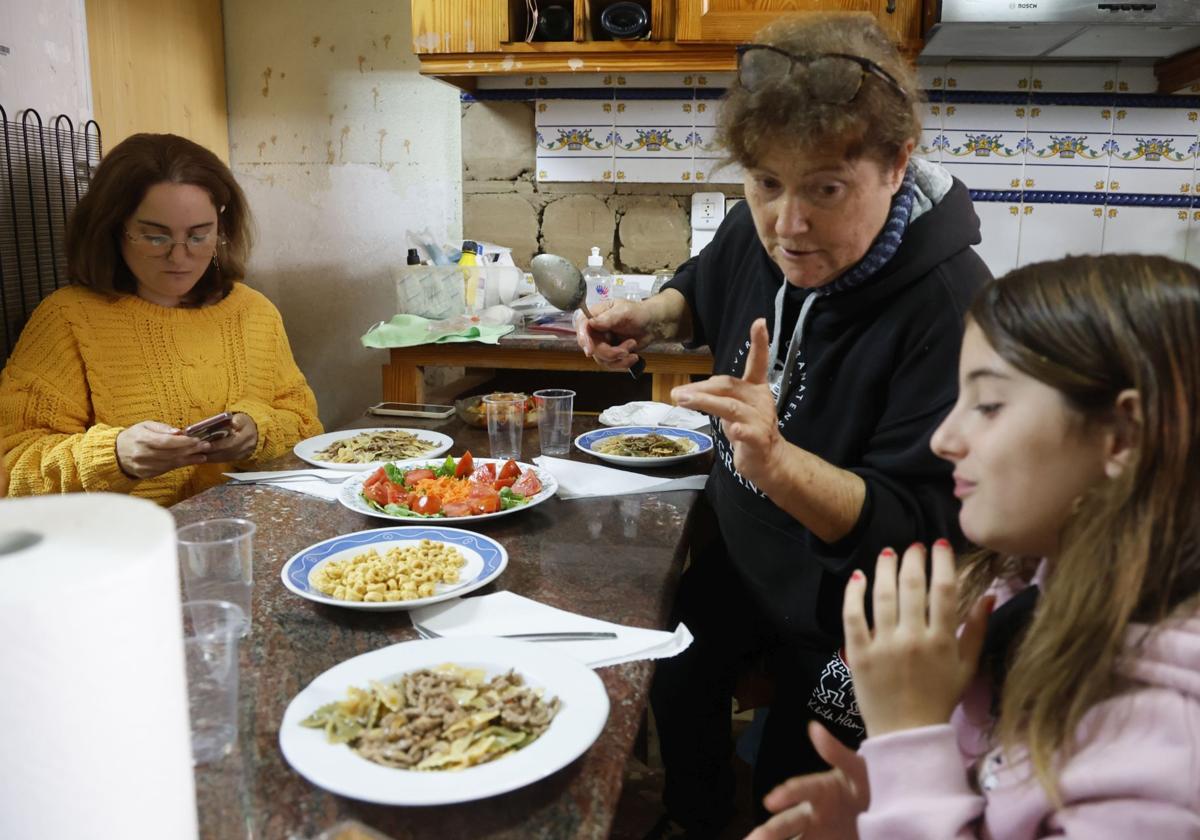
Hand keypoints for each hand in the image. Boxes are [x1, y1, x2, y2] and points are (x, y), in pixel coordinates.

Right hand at [115, 420, 210, 478]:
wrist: (116, 453)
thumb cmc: (134, 436)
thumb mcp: (145, 425)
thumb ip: (162, 428)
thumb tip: (178, 432)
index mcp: (141, 439)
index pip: (166, 442)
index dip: (183, 441)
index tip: (197, 439)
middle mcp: (142, 454)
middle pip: (171, 453)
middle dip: (191, 449)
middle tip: (206, 446)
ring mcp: (144, 466)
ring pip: (171, 463)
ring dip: (190, 459)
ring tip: (203, 454)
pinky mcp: (147, 474)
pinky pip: (167, 469)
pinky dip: (181, 464)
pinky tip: (192, 460)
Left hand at [201, 412, 257, 463]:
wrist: (254, 434)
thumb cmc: (244, 424)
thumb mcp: (242, 418)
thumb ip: (238, 420)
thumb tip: (233, 423)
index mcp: (246, 436)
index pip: (231, 443)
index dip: (218, 445)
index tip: (205, 444)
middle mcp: (244, 448)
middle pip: (225, 452)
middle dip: (210, 452)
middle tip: (196, 450)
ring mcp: (240, 455)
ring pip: (223, 458)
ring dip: (209, 457)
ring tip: (195, 455)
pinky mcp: (235, 459)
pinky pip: (222, 460)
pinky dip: (211, 459)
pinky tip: (201, 457)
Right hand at [575, 299, 652, 370]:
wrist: (652, 325)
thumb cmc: (639, 313)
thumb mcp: (624, 311)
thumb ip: (608, 318)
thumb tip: (591, 323)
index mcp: (595, 315)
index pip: (582, 326)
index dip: (583, 338)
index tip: (590, 350)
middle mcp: (595, 330)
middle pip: (591, 347)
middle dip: (610, 352)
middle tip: (625, 350)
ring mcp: (601, 343)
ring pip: (601, 359)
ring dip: (619, 357)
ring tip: (632, 345)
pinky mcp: (609, 354)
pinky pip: (610, 364)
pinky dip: (623, 363)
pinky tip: (633, 356)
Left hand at [671, 318, 784, 489]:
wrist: (769, 461)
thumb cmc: (749, 429)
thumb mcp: (733, 408)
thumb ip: (718, 395)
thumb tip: (688, 390)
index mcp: (756, 389)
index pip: (758, 362)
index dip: (759, 343)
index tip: (759, 322)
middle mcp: (760, 400)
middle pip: (728, 386)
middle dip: (701, 388)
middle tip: (677, 393)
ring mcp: (761, 420)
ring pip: (730, 406)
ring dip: (704, 402)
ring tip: (682, 400)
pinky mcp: (759, 439)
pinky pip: (747, 432)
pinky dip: (738, 431)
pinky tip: (733, 431)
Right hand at [744, 722, 867, 839]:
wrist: (894, 812)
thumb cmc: (874, 785)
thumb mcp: (861, 769)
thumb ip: (837, 753)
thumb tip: (813, 727)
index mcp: (820, 790)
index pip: (799, 790)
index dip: (786, 794)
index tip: (770, 801)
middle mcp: (812, 814)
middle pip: (786, 823)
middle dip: (769, 832)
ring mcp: (817, 834)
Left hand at [843, 541, 993, 737]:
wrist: (906, 734)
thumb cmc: (939, 698)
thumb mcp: (966, 667)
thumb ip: (977, 629)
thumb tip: (990, 594)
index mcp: (942, 641)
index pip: (944, 591)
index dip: (942, 563)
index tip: (940, 546)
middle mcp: (913, 639)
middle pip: (912, 586)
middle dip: (913, 559)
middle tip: (914, 547)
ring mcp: (883, 646)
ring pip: (883, 595)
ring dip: (885, 568)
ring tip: (888, 553)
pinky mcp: (858, 654)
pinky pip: (853, 616)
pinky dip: (854, 594)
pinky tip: (859, 577)